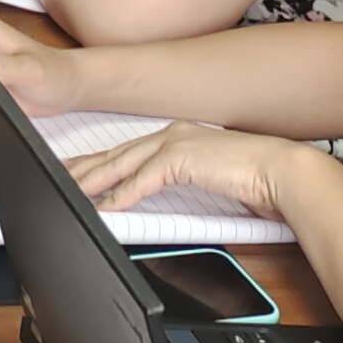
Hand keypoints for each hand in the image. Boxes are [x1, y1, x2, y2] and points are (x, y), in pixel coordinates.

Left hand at [70, 119, 309, 224]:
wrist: (285, 173)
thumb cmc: (256, 181)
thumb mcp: (207, 183)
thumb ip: (178, 187)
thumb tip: (153, 202)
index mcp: (177, 137)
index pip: (127, 151)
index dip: (98, 163)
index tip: (76, 172)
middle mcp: (172, 134)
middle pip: (116, 154)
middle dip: (84, 168)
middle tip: (57, 178)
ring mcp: (176, 143)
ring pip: (122, 163)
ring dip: (94, 181)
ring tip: (69, 192)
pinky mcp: (183, 158)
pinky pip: (143, 180)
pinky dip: (122, 195)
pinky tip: (106, 207)